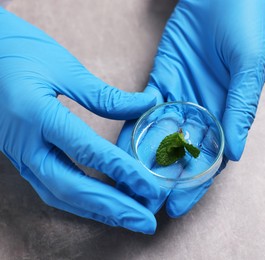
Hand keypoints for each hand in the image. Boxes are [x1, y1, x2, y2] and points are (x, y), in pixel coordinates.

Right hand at [0, 7, 160, 233]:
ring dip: (98, 211)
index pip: (87, 151)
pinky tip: (103, 206)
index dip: (123, 172)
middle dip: (112, 208)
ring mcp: (19, 154)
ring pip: (59, 195)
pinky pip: (51, 188)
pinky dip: (80, 202)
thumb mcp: (63, 67)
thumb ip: (104, 95)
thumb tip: (147, 105)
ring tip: (130, 218)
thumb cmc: (17, 51)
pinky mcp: (21, 158)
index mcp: (36, 114)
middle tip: (146, 221)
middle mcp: (24, 143)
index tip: (151, 187)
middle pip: (71, 187)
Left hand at [118, 0, 264, 216]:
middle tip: (142, 202)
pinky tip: (120, 147)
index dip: (194, 184)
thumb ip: (241, 108)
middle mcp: (203, 112)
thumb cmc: (245, 27)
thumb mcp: (250, 67)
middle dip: (163, 180)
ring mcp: (180, 98)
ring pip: (159, 136)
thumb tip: (235, 154)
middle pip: (182, 155)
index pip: (211, 159)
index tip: (176, 206)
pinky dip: (133, 128)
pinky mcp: (160, 81)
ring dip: (144, 160)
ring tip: (125, 183)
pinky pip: (144, 110)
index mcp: (228, 114)